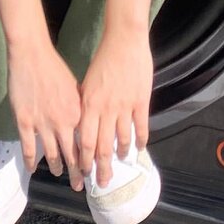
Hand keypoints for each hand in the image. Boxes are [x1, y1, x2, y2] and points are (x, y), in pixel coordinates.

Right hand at [7, 40, 83, 190]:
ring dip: (56, 168)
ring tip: (59, 175)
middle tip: (79, 186)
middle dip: (77, 173)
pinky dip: (31, 161)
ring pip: (52, 154)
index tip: (91, 170)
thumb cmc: (55, 67)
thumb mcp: (75, 87)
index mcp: (77, 113)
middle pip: (72, 155)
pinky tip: (33, 169)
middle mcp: (62, 122)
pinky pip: (29, 148)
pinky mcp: (25, 122)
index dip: (89, 159)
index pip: (85, 144)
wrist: (32, 55)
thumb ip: (80, 108)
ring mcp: (43, 124)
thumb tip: (86, 123)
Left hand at [78, 29, 152, 187]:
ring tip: (120, 162)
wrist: (124, 41)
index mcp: (89, 104)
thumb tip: (82, 123)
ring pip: (122, 140)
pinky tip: (140, 148)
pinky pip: (141, 127)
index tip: (85, 173)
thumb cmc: (103, 58)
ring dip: (121, 154)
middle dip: (102, 168)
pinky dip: (140, 140)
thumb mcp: (87, 81)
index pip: (85, 142)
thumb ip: (85, 103)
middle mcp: (106, 109)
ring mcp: (125, 106)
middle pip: (103, 148)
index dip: (85, 161)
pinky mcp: (141, 101)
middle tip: (103, 182)